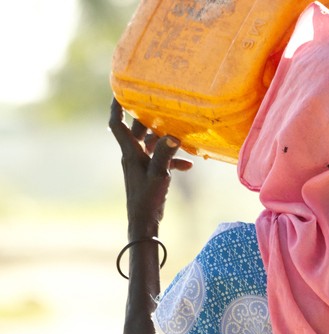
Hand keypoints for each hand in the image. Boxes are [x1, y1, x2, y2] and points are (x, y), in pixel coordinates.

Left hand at [108, 99, 191, 237]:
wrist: (144, 223)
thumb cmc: (147, 199)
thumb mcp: (159, 174)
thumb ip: (165, 154)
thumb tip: (173, 135)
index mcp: (130, 152)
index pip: (116, 124)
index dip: (115, 106)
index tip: (119, 90)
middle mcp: (132, 156)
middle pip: (136, 130)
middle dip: (147, 118)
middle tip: (159, 105)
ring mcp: (140, 165)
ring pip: (150, 144)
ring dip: (163, 139)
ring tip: (179, 133)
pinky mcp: (149, 175)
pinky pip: (160, 160)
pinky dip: (172, 160)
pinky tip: (188, 165)